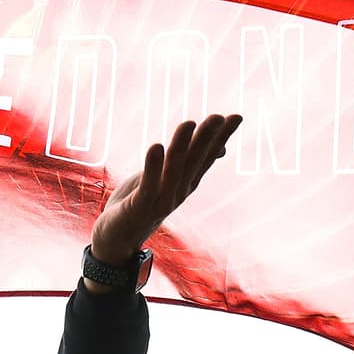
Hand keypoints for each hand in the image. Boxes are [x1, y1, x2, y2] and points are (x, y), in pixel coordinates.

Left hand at [87, 114, 240, 285]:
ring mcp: (161, 201)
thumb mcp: (168, 178)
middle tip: (218, 117)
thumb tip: (221, 149)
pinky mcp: (140, 207)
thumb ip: (189, 161)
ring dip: (181, 147)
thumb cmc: (141, 202)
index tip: (236, 117)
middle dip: (205, 139)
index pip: (206, 157)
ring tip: (188, 123)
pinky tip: (156, 146)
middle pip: (193, 162)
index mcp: (186, 183)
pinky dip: (153, 167)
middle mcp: (179, 192)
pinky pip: (149, 186)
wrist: (117, 237)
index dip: (220, 138)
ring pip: (173, 171)